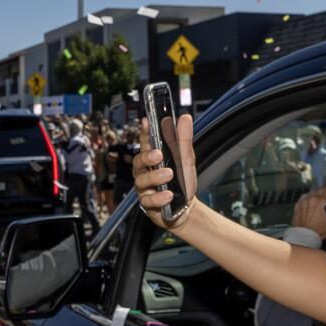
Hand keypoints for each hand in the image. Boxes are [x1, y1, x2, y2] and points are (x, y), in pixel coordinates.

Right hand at [132, 114, 197, 229]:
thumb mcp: (186, 159)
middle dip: (146, 157)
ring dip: (154, 177)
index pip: (145, 143)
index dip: (144, 132)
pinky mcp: (148, 204)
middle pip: (138, 161)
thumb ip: (184, 140)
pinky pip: (148, 200)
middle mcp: (145, 172)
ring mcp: (144, 188)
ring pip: (141, 181)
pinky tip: (168, 195)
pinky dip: (158, 197)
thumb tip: (185, 117)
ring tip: (169, 174)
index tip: (146, 122)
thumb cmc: (182, 182)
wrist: (187, 208)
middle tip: (158, 154)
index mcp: (153, 159)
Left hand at [292, 186, 325, 241]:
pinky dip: (308, 199)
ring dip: (316, 195)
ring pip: (313, 191)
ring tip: (318, 203)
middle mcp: (314, 198)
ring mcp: (305, 200)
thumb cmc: (319, 232)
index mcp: (324, 200)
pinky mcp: (298, 203)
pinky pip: (305, 196)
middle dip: (325, 192)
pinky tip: (310, 205)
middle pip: (322, 188)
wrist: (305, 237)